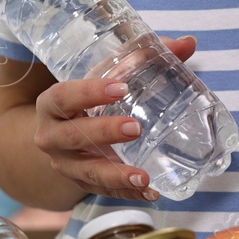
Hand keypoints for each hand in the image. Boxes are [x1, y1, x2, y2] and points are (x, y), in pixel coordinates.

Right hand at [32, 35, 196, 202]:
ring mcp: (65, 164)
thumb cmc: (84, 100)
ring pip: (86, 172)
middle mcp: (51, 136)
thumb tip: (187, 44)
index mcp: (52, 104)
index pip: (64, 96)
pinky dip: (127, 194)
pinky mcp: (79, 182)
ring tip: (144, 177)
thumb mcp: (101, 77)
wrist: (55, 134)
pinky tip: (150, 192)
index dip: (90, 92)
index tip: (121, 87)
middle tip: (136, 129)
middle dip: (104, 133)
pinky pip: (102, 191)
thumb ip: (141, 59)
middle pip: (72, 136)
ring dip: (115, 175)